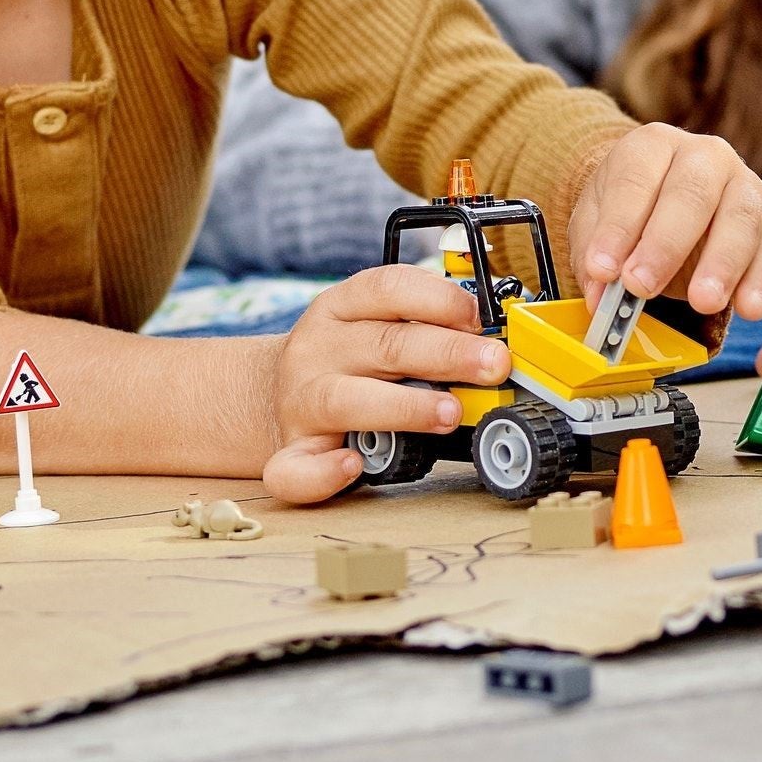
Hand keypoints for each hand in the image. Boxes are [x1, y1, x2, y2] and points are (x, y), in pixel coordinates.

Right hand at [258, 264, 509, 503]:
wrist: (267, 392)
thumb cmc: (344, 360)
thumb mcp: (372, 324)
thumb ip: (421, 326)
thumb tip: (490, 340)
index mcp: (340, 308)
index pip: (387, 288)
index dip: (437, 299)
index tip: (478, 317)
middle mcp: (317, 350)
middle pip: (383, 345)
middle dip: (446, 354)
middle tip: (494, 365)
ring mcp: (300, 402)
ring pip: (345, 401)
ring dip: (403, 407)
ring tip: (450, 413)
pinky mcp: (292, 451)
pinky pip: (296, 468)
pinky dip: (322, 472)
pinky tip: (352, 466)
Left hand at [569, 122, 761, 319]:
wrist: (665, 208)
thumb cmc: (630, 212)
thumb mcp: (596, 224)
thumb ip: (594, 255)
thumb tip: (600, 296)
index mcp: (653, 145)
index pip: (635, 180)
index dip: (617, 226)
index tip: (602, 270)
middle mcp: (704, 156)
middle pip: (692, 192)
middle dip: (665, 244)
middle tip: (641, 286)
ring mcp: (745, 185)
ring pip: (740, 217)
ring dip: (722, 263)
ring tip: (702, 302)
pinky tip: (749, 308)